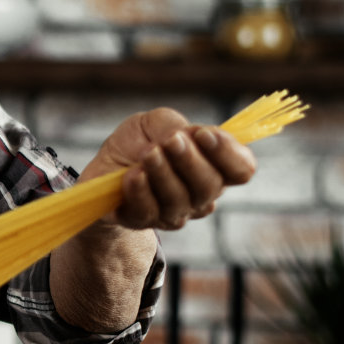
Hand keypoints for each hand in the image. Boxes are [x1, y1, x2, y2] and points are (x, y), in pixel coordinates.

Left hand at [83, 107, 257, 230]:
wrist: (102, 168)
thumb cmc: (138, 143)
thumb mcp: (155, 122)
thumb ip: (173, 124)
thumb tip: (183, 137)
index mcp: (214, 167)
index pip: (242, 169)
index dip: (228, 153)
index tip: (204, 134)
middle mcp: (200, 195)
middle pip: (211, 186)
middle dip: (190, 159)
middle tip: (170, 140)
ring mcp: (173, 212)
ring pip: (180, 200)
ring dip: (163, 172)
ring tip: (147, 153)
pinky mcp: (142, 221)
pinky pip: (148, 211)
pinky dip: (141, 191)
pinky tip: (132, 175)